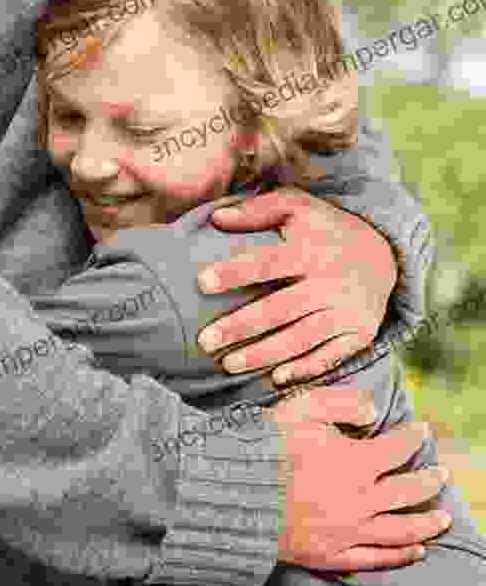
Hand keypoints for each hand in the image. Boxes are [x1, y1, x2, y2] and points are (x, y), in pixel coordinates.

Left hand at [197, 187, 396, 381]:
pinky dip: (303, 370)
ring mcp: (346, 312)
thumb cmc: (326, 229)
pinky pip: (329, 358)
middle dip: (240, 327)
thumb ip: (258, 210)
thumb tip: (217, 218)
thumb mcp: (298, 206)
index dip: (234, 273)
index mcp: (309, 251)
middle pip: (279, 310)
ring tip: (228, 365)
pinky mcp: (359, 334)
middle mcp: (329, 283)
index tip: (200, 282)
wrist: (384, 253)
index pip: (266, 263)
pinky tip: (275, 378)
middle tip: (205, 342)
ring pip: (300, 339)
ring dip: (263, 355)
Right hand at [272, 388, 452, 570]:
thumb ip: (341, 403)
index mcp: (354, 461)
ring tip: (444, 517)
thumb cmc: (265, 445)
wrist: (234, 492)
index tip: (421, 431)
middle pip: (408, 491)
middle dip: (429, 480)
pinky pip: (378, 558)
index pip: (397, 448)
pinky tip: (417, 549)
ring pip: (402, 529)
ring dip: (428, 522)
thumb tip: (373, 409)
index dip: (412, 437)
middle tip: (442, 473)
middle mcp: (360, 499)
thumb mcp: (301, 407)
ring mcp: (349, 531)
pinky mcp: (333, 554)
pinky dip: (402, 554)